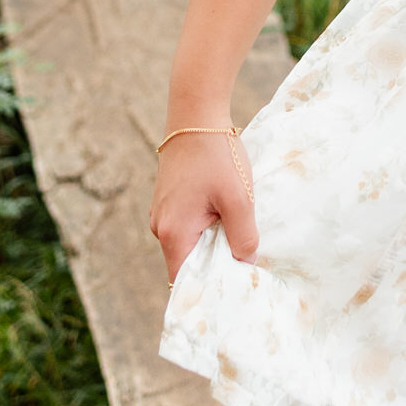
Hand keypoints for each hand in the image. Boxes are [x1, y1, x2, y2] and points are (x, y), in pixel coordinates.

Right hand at [150, 128, 258, 279]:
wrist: (196, 112)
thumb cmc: (217, 155)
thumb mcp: (239, 199)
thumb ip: (243, 238)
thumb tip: (245, 264)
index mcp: (173, 233)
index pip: (185, 282)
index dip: (208, 291)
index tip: (233, 293)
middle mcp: (160, 227)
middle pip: (188, 265)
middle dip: (214, 268)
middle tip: (245, 268)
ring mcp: (162, 212)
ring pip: (189, 244)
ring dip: (212, 245)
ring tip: (238, 238)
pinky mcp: (169, 200)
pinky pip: (188, 226)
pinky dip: (207, 228)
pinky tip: (227, 216)